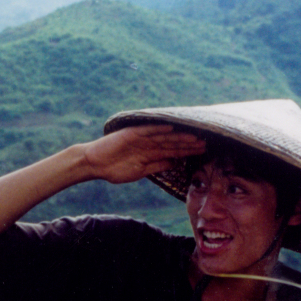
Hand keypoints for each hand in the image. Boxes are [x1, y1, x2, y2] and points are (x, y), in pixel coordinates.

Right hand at [82, 125, 205, 183]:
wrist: (94, 164)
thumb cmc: (115, 170)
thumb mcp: (140, 171)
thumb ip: (157, 166)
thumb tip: (176, 163)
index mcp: (151, 154)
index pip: (173, 152)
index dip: (187, 152)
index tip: (203, 152)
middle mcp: (148, 144)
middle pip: (172, 143)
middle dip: (188, 144)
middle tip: (205, 143)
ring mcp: (140, 138)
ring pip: (163, 137)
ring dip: (178, 136)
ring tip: (194, 137)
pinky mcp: (131, 134)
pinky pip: (147, 130)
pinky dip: (158, 129)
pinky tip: (171, 128)